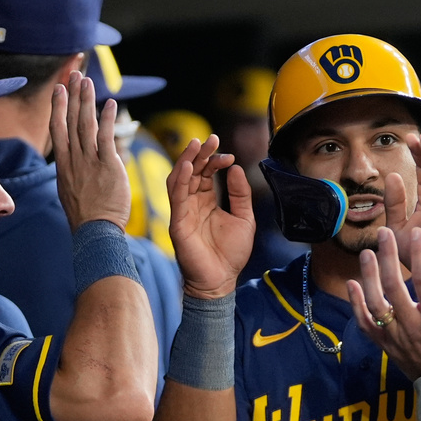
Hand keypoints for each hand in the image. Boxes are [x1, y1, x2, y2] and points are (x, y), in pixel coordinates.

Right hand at [49, 71, 131, 231]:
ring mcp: (89, 162)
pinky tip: (110, 104)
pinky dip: (107, 119)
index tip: (59, 90)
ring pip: (85, 125)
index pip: (58, 130)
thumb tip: (75, 168)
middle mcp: (74, 160)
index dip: (58, 108)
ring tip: (86, 82)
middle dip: (71, 96)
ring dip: (86, 102)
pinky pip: (106, 138)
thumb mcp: (72, 193)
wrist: (95, 232)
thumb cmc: (88, 218)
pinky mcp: (107, 166)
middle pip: (70, 121)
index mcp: (64, 166)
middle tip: (73, 76)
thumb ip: (74, 175)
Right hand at [167, 134, 255, 298]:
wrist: (221, 281)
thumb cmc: (230, 254)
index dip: (215, 161)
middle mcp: (192, 204)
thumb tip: (235, 168)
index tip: (228, 156)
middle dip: (200, 154)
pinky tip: (188, 166)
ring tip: (196, 145)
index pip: (206, 174)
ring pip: (180, 179)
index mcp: (206, 202)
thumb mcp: (244, 218)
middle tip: (211, 139)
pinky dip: (181, 180)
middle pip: (192, 172)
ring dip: (187, 161)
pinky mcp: (178, 223)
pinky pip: (176, 198)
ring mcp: (183, 212)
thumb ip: (240, 194)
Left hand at [347, 227, 420, 380]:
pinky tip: (352, 284)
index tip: (417, 234)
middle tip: (384, 234)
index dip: (419, 255)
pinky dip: (356, 304)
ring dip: (368, 277)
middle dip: (388, 257)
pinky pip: (366, 325)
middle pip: (394, 287)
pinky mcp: (386, 347)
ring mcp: (397, 339)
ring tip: (367, 253)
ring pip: (375, 304)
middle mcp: (414, 329)